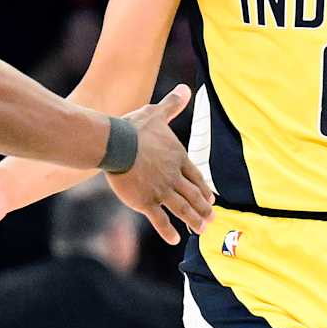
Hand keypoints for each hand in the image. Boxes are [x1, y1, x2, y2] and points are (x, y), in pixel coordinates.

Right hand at [104, 85, 213, 245]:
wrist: (115, 144)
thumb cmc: (134, 128)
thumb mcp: (156, 114)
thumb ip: (172, 105)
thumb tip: (184, 88)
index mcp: (177, 158)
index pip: (196, 177)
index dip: (204, 189)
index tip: (211, 199)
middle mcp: (173, 177)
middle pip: (193, 195)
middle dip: (204, 209)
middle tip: (211, 220)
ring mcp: (161, 191)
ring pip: (182, 209)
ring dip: (193, 220)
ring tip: (201, 230)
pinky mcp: (146, 202)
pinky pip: (160, 220)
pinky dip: (168, 230)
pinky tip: (174, 239)